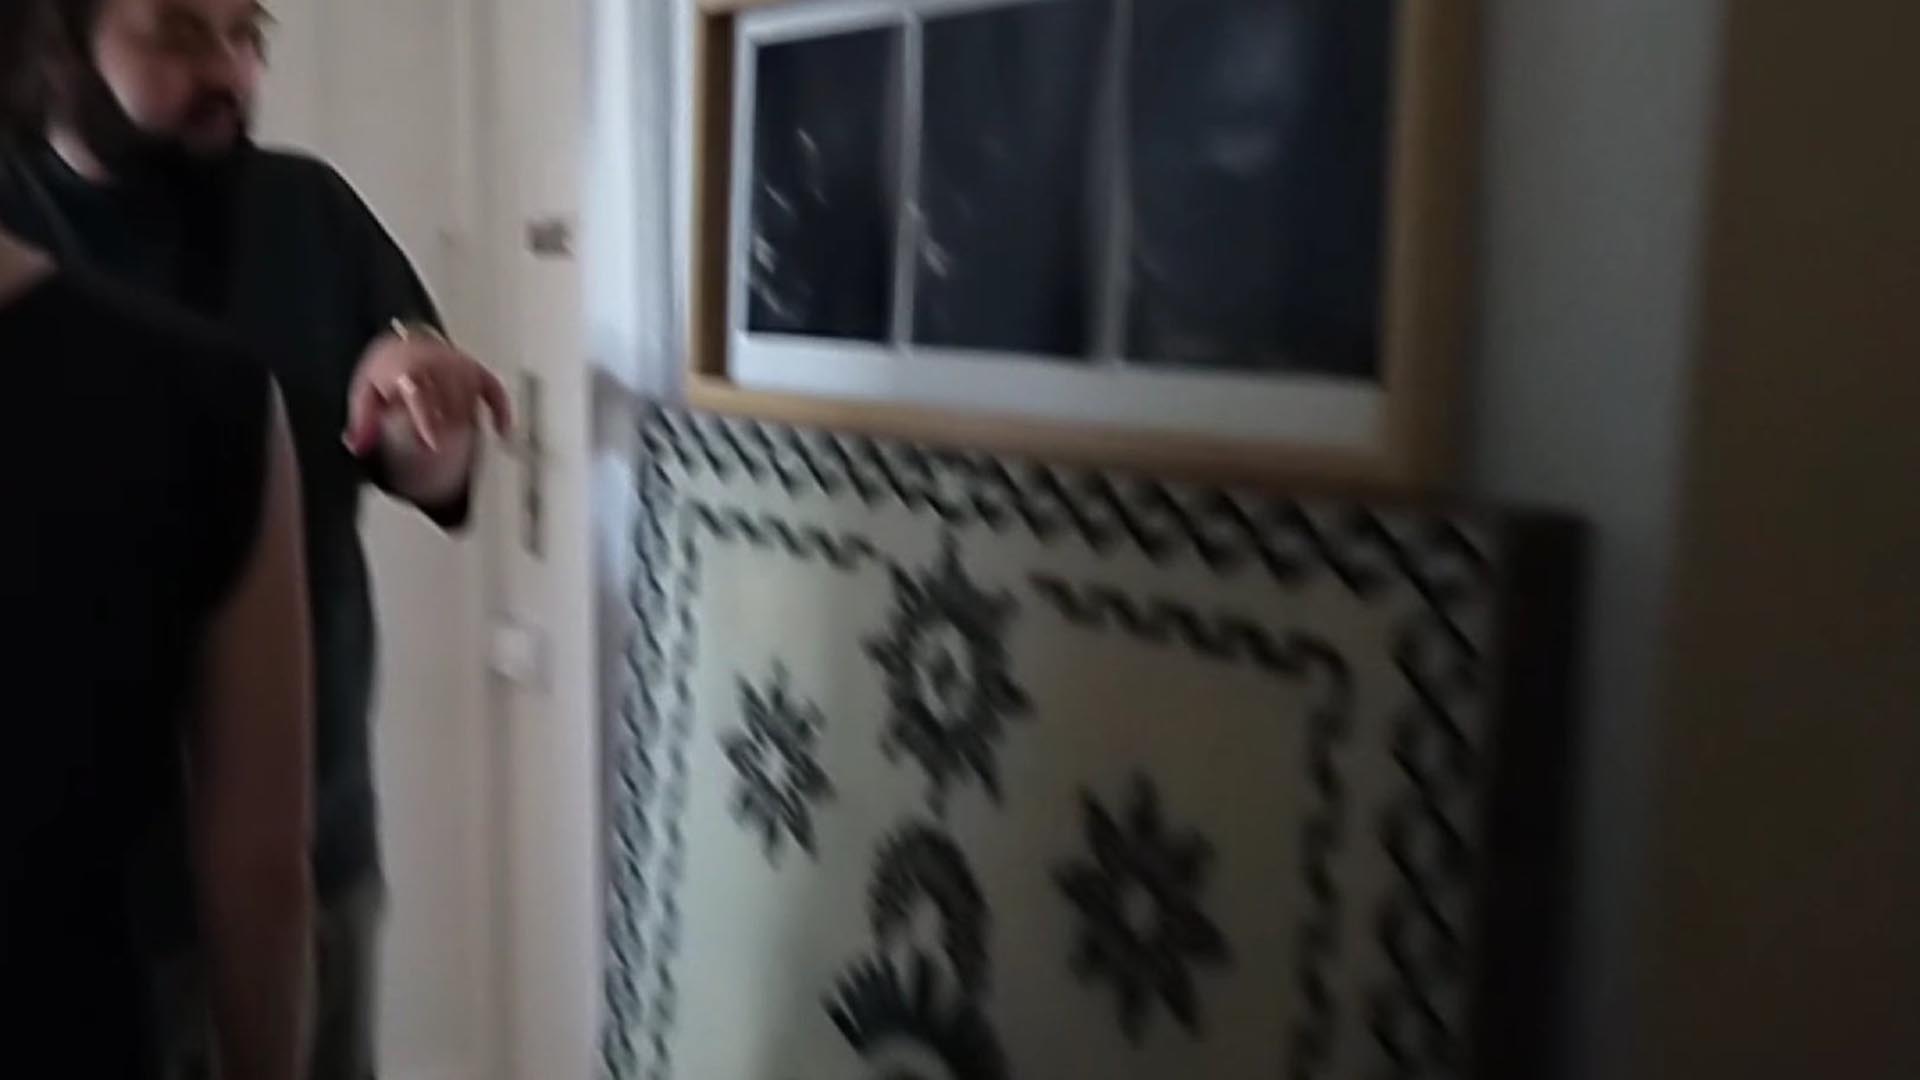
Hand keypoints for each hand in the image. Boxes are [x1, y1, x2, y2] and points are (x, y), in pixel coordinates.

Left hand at [343, 321, 511, 456]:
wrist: (404, 345)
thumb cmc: (388, 372)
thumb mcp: (366, 394)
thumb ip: (362, 421)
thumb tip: (357, 446)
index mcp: (407, 368)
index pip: (420, 395)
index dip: (428, 422)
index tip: (434, 445)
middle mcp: (437, 363)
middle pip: (449, 404)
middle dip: (444, 427)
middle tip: (435, 440)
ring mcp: (460, 365)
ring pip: (472, 401)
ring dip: (465, 423)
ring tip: (450, 431)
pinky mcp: (476, 369)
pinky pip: (495, 391)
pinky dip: (502, 411)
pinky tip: (502, 430)